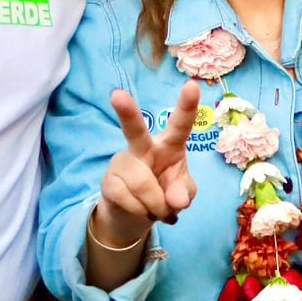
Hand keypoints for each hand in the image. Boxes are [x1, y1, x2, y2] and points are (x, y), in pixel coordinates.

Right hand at [91, 82, 199, 247]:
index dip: (187, 107)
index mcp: (168, 145)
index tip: (192, 85)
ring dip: (157, 206)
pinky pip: (131, 201)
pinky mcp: (109, 182)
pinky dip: (143, 213)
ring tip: (159, 211)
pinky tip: (143, 211)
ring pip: (143, 185)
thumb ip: (185, 191)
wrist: (134, 215)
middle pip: (135, 130)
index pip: (180, 125)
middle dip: (127, 112)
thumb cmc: (163, 191)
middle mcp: (143, 147)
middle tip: (117, 95)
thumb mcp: (182, 192)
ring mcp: (122, 163)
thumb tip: (177, 200)